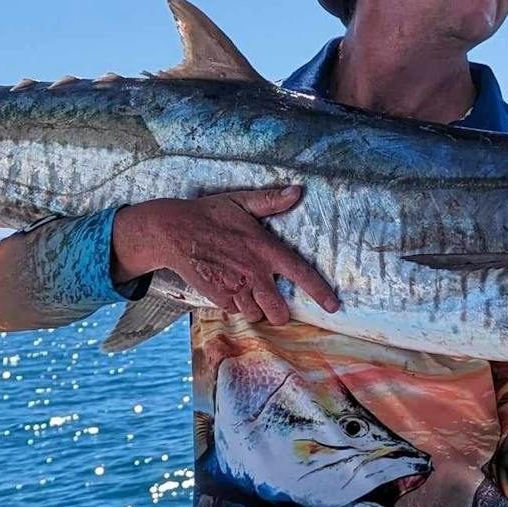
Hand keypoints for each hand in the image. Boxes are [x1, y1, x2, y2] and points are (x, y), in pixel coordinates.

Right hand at [111, 186, 340, 324]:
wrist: (173, 231)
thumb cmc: (209, 214)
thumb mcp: (242, 202)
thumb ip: (271, 200)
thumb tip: (297, 191)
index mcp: (265, 249)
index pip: (301, 274)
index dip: (320, 293)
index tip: (334, 306)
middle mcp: (254, 273)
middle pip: (279, 311)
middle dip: (280, 312)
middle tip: (274, 302)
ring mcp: (236, 288)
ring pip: (257, 315)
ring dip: (257, 309)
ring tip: (249, 292)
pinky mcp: (218, 298)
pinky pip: (235, 311)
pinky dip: (236, 305)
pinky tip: (229, 288)